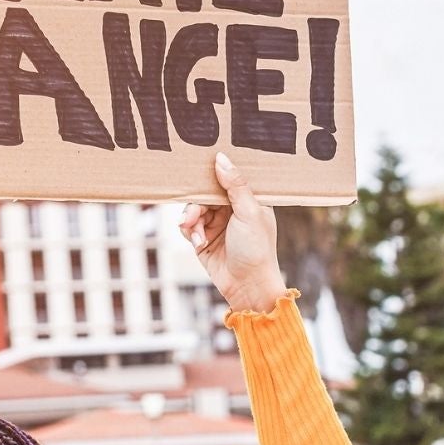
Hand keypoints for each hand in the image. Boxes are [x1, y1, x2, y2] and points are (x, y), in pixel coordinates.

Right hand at [180, 152, 286, 313]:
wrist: (247, 287)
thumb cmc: (256, 249)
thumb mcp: (248, 212)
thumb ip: (235, 185)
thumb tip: (221, 158)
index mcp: (248, 200)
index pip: (226, 179)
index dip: (212, 175)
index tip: (197, 168)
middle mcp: (232, 210)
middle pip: (204, 194)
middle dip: (196, 205)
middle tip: (193, 216)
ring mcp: (217, 224)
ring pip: (193, 209)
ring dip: (191, 220)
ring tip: (196, 234)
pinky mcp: (203, 239)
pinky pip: (187, 226)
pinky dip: (188, 232)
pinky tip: (196, 242)